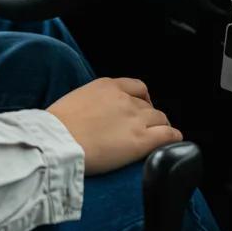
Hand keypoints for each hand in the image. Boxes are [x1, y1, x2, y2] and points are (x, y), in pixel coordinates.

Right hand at [46, 77, 181, 175]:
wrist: (58, 140)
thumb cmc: (58, 124)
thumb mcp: (76, 100)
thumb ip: (93, 102)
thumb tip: (96, 115)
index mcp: (107, 85)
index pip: (136, 87)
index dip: (142, 99)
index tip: (140, 108)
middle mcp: (125, 98)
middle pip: (149, 106)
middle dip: (149, 117)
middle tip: (143, 130)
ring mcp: (135, 119)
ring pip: (161, 119)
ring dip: (160, 128)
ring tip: (156, 140)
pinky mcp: (142, 140)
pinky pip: (169, 135)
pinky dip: (173, 138)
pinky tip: (172, 145)